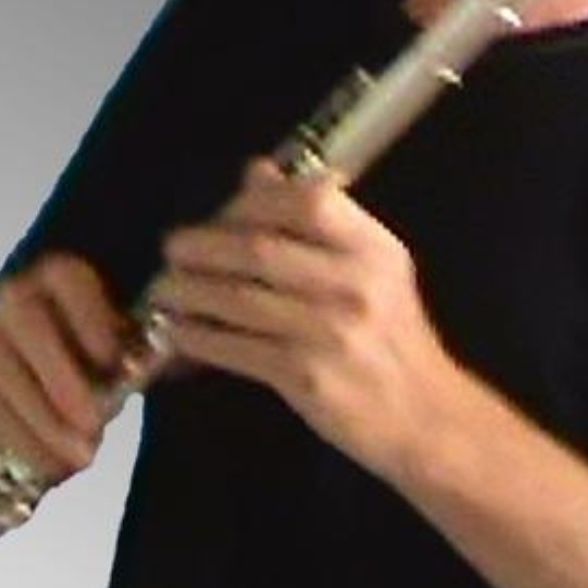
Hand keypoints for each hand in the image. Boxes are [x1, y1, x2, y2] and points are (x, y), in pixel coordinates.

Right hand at [0, 253, 128, 479]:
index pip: (69, 278)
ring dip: (40, 416)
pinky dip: (17, 434)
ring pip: (0, 366)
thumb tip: (183, 355)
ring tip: (80, 456)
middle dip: (59, 374)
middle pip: (26, 321)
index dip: (88, 315)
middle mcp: (18, 295)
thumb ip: (147, 352)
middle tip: (94, 423)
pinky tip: (48, 462)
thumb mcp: (129, 355)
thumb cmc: (98, 367)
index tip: (113, 360)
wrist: (41, 402)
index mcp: (63, 278)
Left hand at [150, 158, 458, 478]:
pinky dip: (197, 336)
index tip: (222, 209)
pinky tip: (178, 331)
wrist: (424, 414)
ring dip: (188, 291)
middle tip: (173, 247)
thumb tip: (257, 173)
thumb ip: (320, 219)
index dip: (253, 201)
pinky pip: (235, 348)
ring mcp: (329, 333)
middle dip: (204, 246)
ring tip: (163, 288)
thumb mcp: (374, 266)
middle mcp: (354, 285)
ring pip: (238, 300)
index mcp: (373, 249)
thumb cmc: (392, 334)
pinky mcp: (305, 378)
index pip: (308, 202)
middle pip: (260, 250)